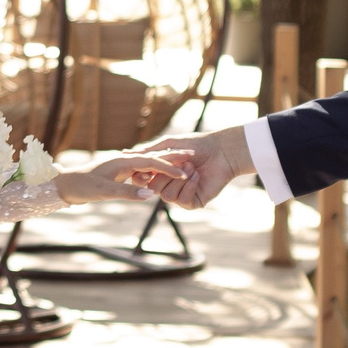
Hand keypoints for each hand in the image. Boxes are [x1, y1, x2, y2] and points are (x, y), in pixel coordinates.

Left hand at [55, 151, 177, 202]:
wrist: (65, 184)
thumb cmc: (83, 186)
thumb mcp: (105, 191)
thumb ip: (127, 192)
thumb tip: (150, 195)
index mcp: (123, 161)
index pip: (152, 162)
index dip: (170, 166)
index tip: (186, 171)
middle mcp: (125, 160)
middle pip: (154, 158)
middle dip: (173, 157)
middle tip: (194, 156)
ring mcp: (123, 166)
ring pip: (149, 164)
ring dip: (166, 163)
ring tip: (184, 164)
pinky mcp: (120, 173)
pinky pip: (143, 170)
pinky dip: (155, 171)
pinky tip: (161, 174)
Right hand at [135, 130, 252, 208]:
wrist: (222, 151)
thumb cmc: (197, 145)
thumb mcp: (169, 144)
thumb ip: (148, 151)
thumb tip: (125, 152)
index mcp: (162, 172)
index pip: (144, 179)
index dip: (144, 175)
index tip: (149, 168)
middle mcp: (169, 185)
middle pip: (153, 189)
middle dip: (165, 175)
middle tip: (181, 163)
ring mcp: (181, 194)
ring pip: (166, 197)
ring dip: (179, 180)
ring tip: (192, 168)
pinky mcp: (193, 202)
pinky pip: (182, 201)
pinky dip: (189, 187)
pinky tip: (197, 177)